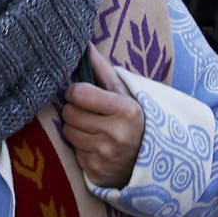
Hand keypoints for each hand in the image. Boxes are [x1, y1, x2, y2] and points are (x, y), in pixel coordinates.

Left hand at [61, 44, 144, 187]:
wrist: (149, 162)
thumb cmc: (132, 121)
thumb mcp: (124, 94)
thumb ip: (103, 70)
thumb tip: (85, 45)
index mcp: (126, 109)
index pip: (79, 93)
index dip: (75, 91)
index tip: (81, 93)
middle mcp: (116, 133)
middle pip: (69, 113)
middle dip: (74, 110)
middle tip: (87, 112)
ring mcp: (105, 155)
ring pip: (68, 131)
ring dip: (75, 128)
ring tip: (92, 128)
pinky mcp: (95, 171)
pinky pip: (73, 151)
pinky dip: (80, 147)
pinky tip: (95, 146)